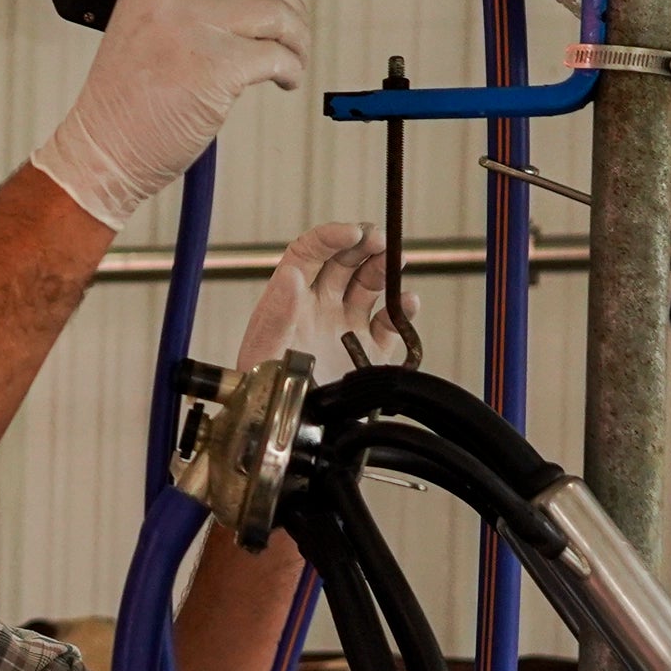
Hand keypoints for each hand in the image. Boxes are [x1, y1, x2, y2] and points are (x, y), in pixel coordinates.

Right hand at [30, 0, 309, 230]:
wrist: (101, 150)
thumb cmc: (125, 104)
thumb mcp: (144, 26)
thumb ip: (187, 0)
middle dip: (292, 7)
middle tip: (293, 35)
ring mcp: (193, 26)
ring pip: (277, 14)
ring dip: (297, 39)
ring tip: (292, 61)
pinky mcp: (215, 66)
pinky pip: (277, 56)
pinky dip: (291, 69)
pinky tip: (283, 81)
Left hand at [236, 221, 408, 385]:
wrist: (291, 439)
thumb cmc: (264, 397)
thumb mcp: (263, 354)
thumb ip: (276, 314)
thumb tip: (292, 274)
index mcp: (289, 303)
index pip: (308, 255)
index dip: (329, 237)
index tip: (351, 232)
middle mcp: (318, 311)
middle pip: (343, 263)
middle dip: (363, 244)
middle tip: (380, 239)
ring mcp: (345, 330)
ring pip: (369, 286)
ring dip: (384, 268)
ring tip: (396, 261)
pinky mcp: (369, 354)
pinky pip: (390, 324)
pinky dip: (402, 310)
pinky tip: (407, 304)